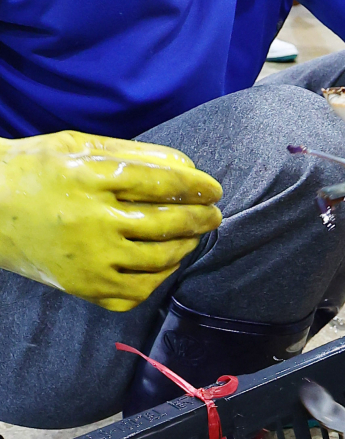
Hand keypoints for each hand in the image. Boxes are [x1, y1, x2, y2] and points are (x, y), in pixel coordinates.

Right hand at [0, 132, 220, 308]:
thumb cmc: (36, 170)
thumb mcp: (78, 145)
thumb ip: (134, 153)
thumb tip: (188, 166)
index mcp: (89, 177)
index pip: (162, 182)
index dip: (196, 186)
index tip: (214, 189)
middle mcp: (91, 221)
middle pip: (167, 223)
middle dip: (201, 219)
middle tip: (214, 215)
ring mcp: (89, 260)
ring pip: (159, 260)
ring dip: (186, 247)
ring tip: (192, 236)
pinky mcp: (84, 287)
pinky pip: (137, 292)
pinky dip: (159, 279)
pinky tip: (164, 264)